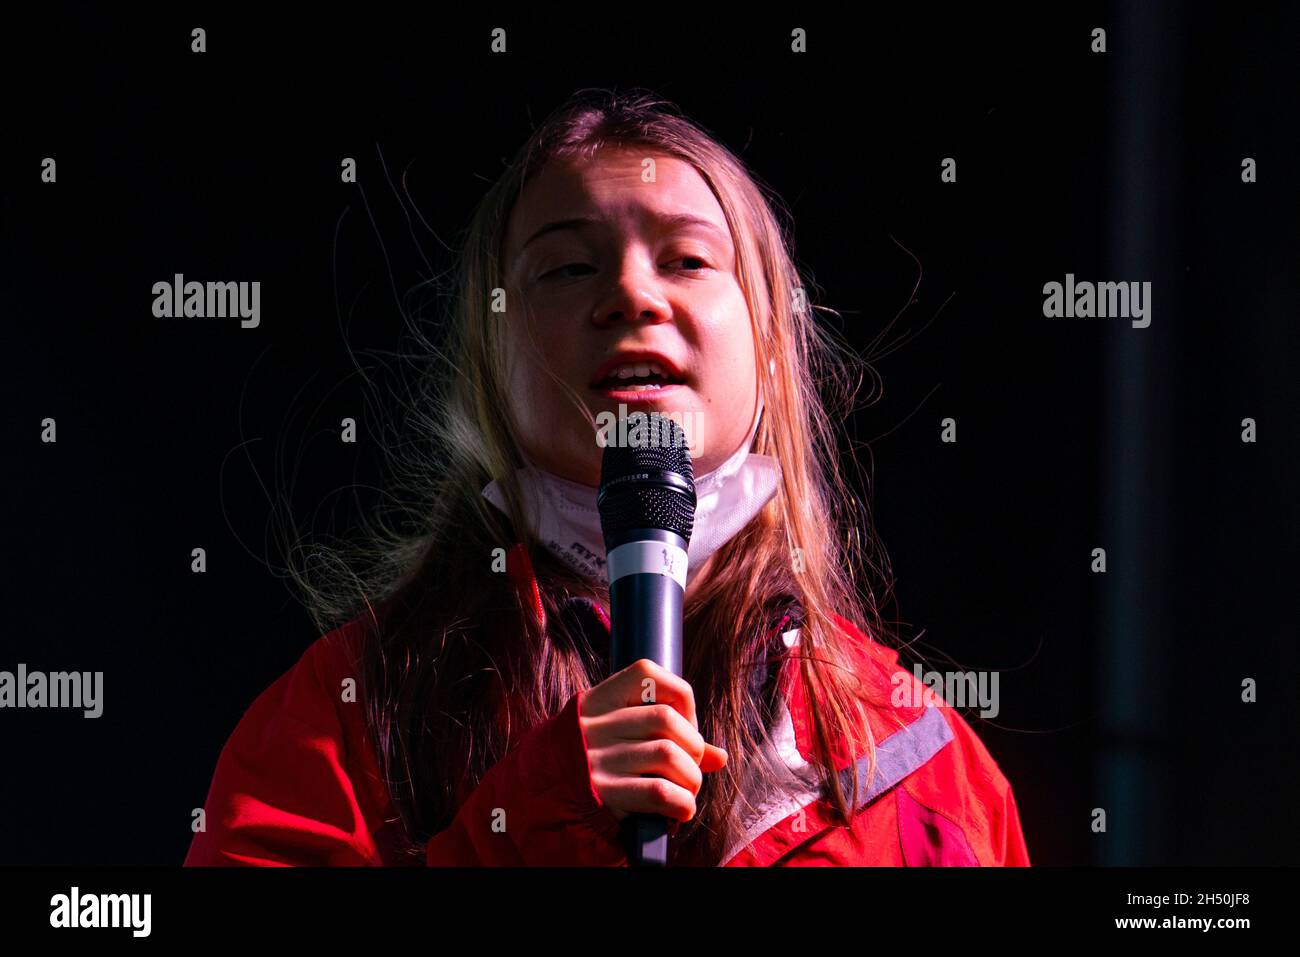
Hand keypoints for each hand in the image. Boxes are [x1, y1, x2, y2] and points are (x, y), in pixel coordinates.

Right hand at [578, 659, 727, 823]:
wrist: (539, 801)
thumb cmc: (591, 765)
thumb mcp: (616, 738)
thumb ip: (665, 738)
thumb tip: (719, 756)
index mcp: (598, 701)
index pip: (647, 674)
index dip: (681, 698)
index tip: (685, 724)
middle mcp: (595, 726)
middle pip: (666, 719)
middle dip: (693, 745)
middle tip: (691, 765)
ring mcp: (597, 760)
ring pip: (667, 754)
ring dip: (691, 777)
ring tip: (688, 790)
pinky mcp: (603, 795)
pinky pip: (659, 792)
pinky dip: (682, 803)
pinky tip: (681, 810)